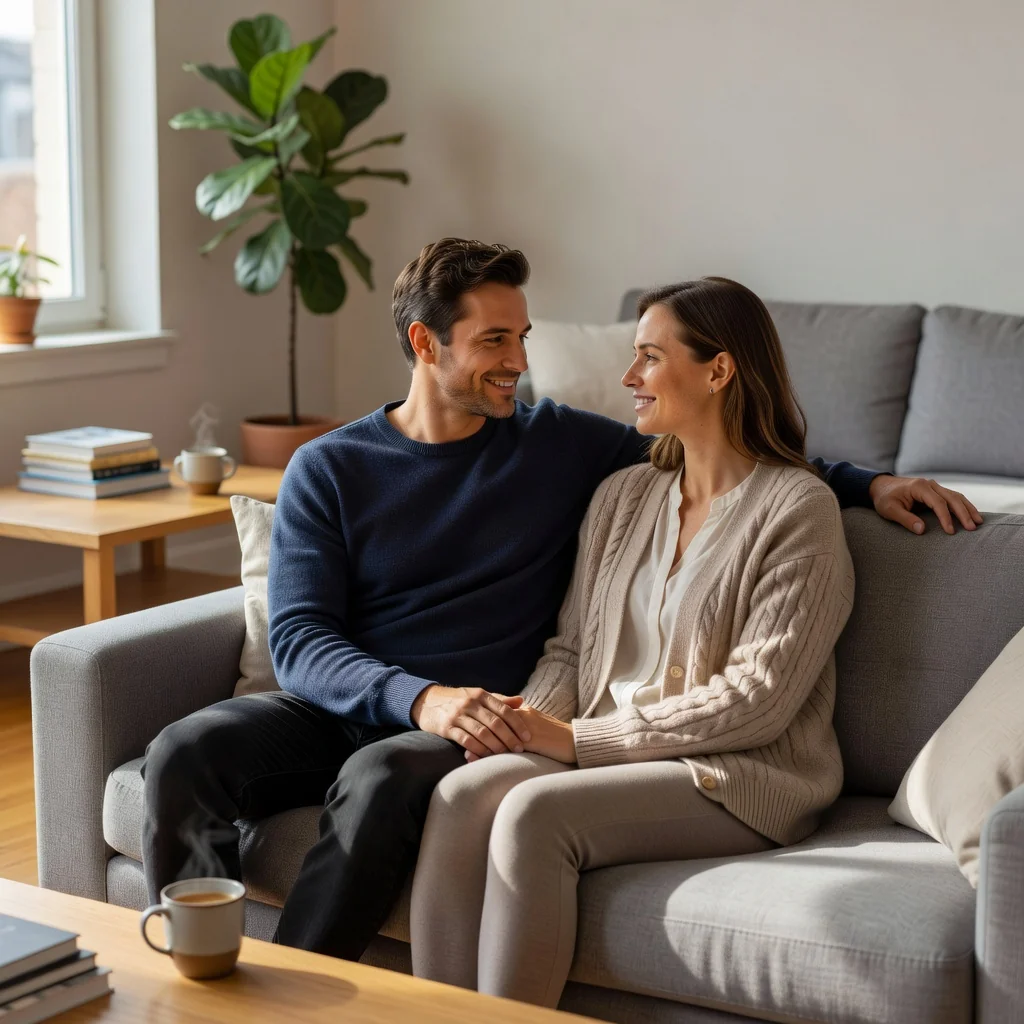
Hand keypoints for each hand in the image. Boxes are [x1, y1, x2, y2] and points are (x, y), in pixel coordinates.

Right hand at [411, 686, 531, 757]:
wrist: (427, 702)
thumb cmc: (458, 700)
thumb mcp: (477, 695)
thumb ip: (499, 700)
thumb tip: (521, 701)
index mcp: (480, 694)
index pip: (503, 709)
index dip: (517, 723)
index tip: (527, 736)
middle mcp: (470, 703)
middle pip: (495, 722)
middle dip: (509, 737)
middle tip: (520, 749)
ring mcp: (458, 715)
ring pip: (482, 733)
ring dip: (496, 746)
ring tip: (506, 755)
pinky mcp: (447, 728)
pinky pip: (466, 740)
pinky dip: (478, 750)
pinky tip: (486, 757)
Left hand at [465, 701, 576, 764]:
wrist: (578, 742)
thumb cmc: (559, 738)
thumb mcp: (539, 726)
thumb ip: (522, 726)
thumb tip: (508, 732)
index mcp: (524, 710)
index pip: (497, 714)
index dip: (482, 722)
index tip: (467, 729)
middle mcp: (522, 716)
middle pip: (493, 723)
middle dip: (476, 732)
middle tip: (461, 741)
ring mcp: (526, 728)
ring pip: (497, 735)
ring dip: (480, 745)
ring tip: (466, 754)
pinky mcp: (531, 741)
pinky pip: (506, 748)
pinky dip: (492, 755)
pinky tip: (482, 763)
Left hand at [869, 474, 982, 534]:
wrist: (880, 486)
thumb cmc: (884, 498)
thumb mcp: (889, 510)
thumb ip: (906, 519)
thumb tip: (922, 530)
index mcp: (919, 487)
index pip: (938, 503)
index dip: (946, 518)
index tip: (951, 531)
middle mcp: (930, 484)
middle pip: (952, 498)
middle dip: (964, 513)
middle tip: (973, 528)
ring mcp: (934, 486)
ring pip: (955, 496)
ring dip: (967, 508)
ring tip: (978, 521)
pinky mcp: (935, 491)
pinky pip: (952, 497)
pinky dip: (962, 505)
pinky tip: (970, 514)